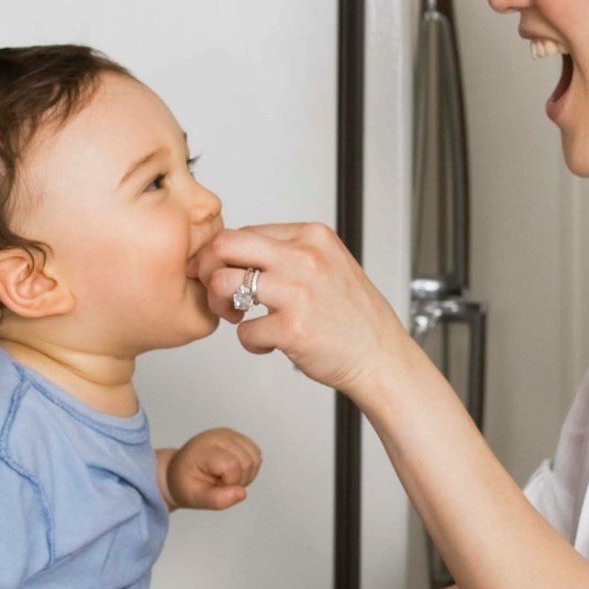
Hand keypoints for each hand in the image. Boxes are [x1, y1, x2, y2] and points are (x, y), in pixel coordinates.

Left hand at [165, 426, 261, 511]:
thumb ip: (217, 499)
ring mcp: (230, 434)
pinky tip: (234, 471)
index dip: (229, 483)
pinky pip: (256, 454)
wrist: (178, 470)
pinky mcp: (238, 437)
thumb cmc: (185, 483)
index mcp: (204, 449)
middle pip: (248, 462)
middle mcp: (219, 436)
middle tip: (220, 483)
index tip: (214, 486)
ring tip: (227, 478)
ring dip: (246, 474)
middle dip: (239, 480)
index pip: (233, 465)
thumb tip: (242, 493)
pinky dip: (250, 467)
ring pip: (255, 458)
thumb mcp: (194, 498)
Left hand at [190, 222, 410, 402]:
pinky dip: (250, 342)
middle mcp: (304, 258)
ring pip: (224, 283)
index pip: (246, 232)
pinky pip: (243, 331)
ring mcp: (297, 292)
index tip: (219, 272)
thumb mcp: (329, 264)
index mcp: (312, 237)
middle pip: (226, 245)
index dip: (224, 255)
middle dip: (208, 267)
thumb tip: (240, 252)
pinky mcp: (291, 328)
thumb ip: (290, 253)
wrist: (381, 356)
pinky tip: (269, 343)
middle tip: (214, 289)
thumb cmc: (355, 317)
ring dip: (220, 304)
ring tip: (238, 317)